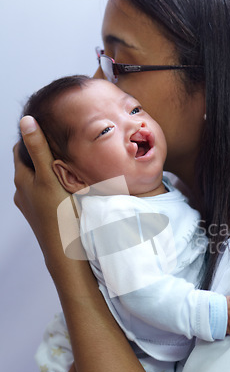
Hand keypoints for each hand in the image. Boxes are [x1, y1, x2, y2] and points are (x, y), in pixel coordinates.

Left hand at [13, 116, 68, 261]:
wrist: (64, 251)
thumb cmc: (59, 214)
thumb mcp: (49, 177)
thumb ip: (39, 149)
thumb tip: (26, 120)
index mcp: (22, 179)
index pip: (19, 150)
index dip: (30, 137)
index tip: (45, 129)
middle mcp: (22, 192)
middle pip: (28, 166)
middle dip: (40, 154)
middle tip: (59, 145)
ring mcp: (32, 206)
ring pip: (37, 181)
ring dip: (47, 172)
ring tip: (65, 165)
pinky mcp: (42, 217)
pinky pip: (45, 195)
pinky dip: (52, 187)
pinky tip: (66, 188)